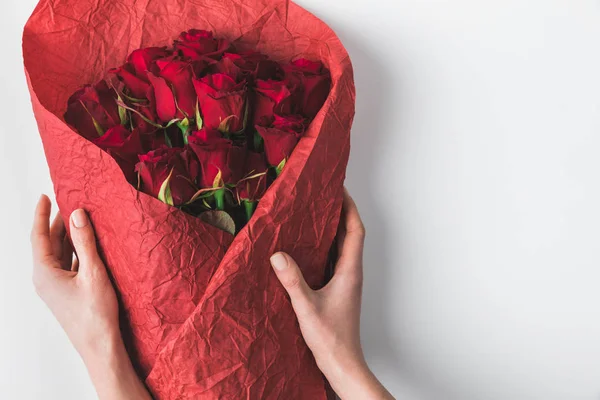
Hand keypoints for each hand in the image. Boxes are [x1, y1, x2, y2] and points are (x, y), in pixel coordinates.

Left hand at [31, 195, 150, 399]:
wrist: (99, 346)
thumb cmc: (95, 314)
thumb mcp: (93, 272)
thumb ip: (85, 242)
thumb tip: (77, 214)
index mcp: (45, 273)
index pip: (39, 236)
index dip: (41, 214)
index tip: (45, 196)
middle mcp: (45, 279)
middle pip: (48, 244)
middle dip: (57, 223)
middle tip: (69, 203)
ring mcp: (55, 287)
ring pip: (59, 254)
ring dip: (68, 237)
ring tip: (80, 219)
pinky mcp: (66, 292)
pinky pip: (67, 265)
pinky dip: (75, 251)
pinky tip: (88, 245)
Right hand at [270, 189, 393, 399]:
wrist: (342, 363)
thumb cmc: (331, 338)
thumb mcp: (307, 307)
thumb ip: (293, 281)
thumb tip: (278, 255)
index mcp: (349, 271)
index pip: (355, 231)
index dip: (349, 208)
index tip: (340, 189)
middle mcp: (350, 273)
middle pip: (350, 234)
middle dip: (341, 212)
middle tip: (324, 195)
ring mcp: (345, 282)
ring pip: (342, 247)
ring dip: (333, 229)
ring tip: (315, 213)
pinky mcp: (338, 290)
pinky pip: (333, 260)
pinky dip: (324, 247)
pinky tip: (308, 246)